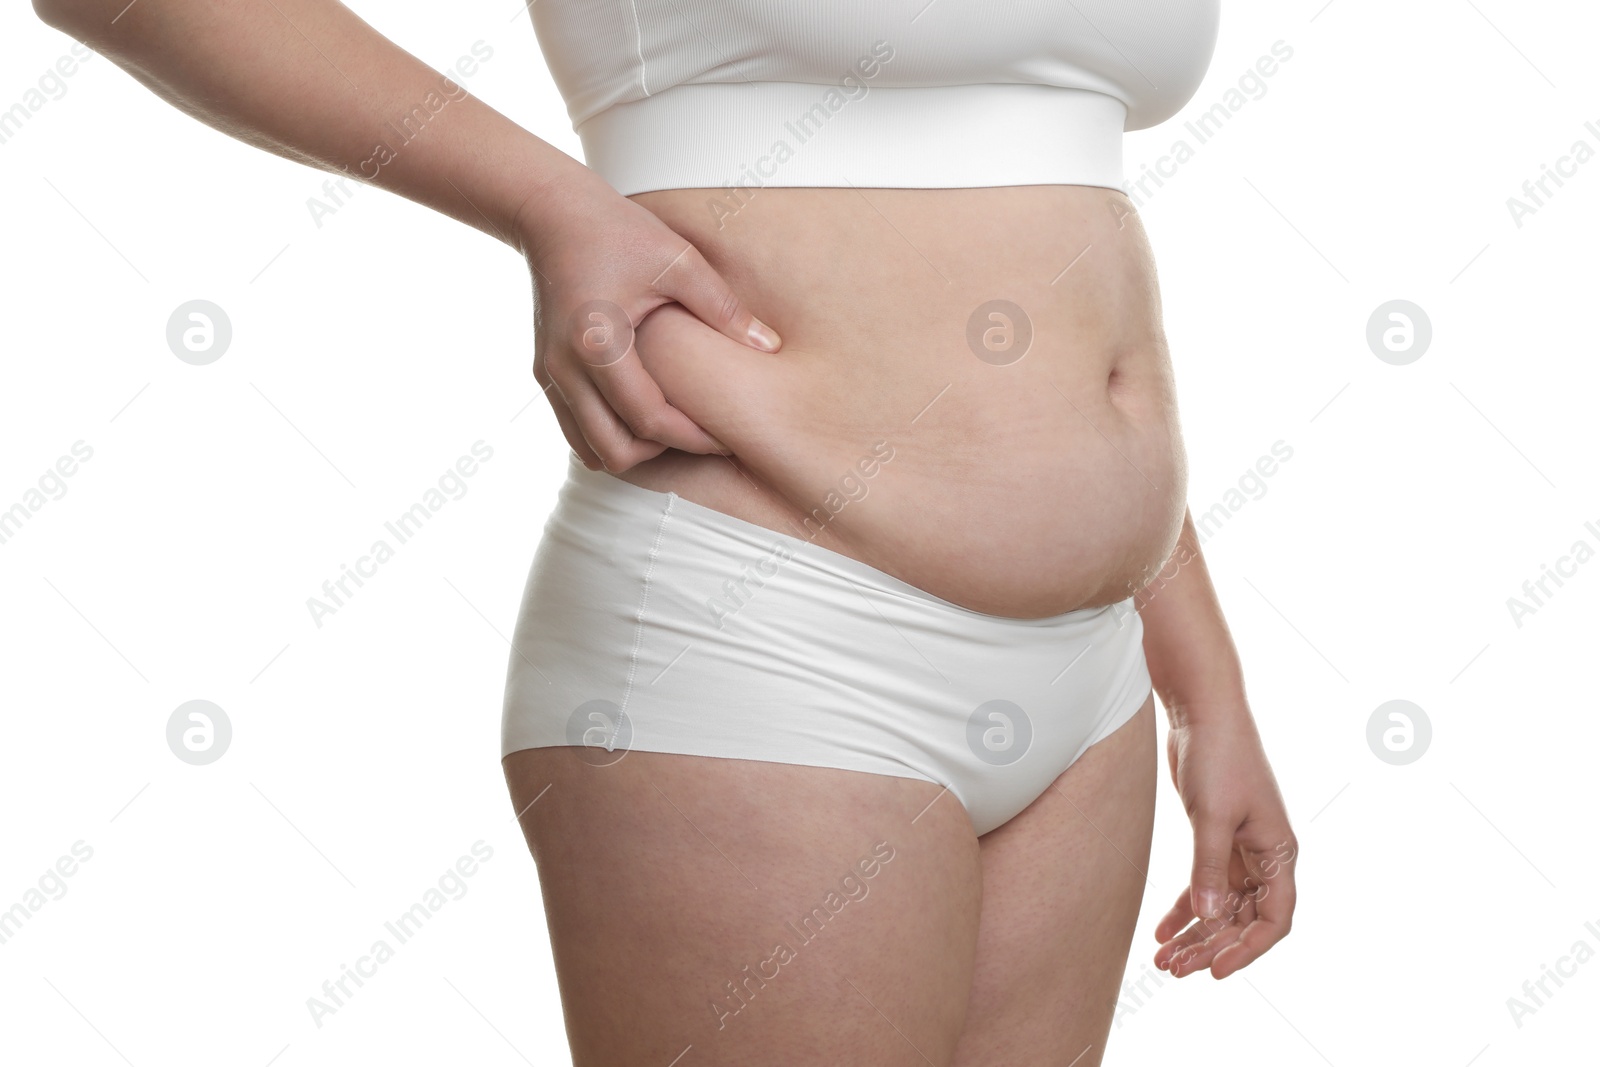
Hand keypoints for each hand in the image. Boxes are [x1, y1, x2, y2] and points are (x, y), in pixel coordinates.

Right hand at [516, 172, 781, 471]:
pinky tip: (643, 414)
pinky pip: (577, 431)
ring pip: (590, 450)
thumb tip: (771, 346)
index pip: (648, 419)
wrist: (551, 214)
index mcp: (599, 343)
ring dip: (633, 449)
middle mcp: (566, 368)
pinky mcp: (546, 374)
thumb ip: (724, 308)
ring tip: (672, 427)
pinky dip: (610, 435)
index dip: (693, 438)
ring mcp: (550, 375)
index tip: (726, 436)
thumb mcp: (679, 261)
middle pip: (614, 451)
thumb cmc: (617, 230)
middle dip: (662, 453)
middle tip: (700, 436)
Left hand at [1154, 705, 1297, 978]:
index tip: (1216, 969)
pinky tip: (1161, 930)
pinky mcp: (1215, 838)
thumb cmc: (1219, 755)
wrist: (1202, 712)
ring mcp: (1239, 848)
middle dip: (1211, 946)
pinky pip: (1204, 885)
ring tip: (1164, 960)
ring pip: (1222, 905)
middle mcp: (1264, 855)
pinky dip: (1185, 908)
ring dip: (1196, 933)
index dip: (1248, 948)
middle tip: (1175, 968)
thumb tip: (1209, 917)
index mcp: (1278, 851)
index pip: (1275, 918)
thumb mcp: (1212, 815)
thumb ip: (1209, 867)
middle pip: (1243, 918)